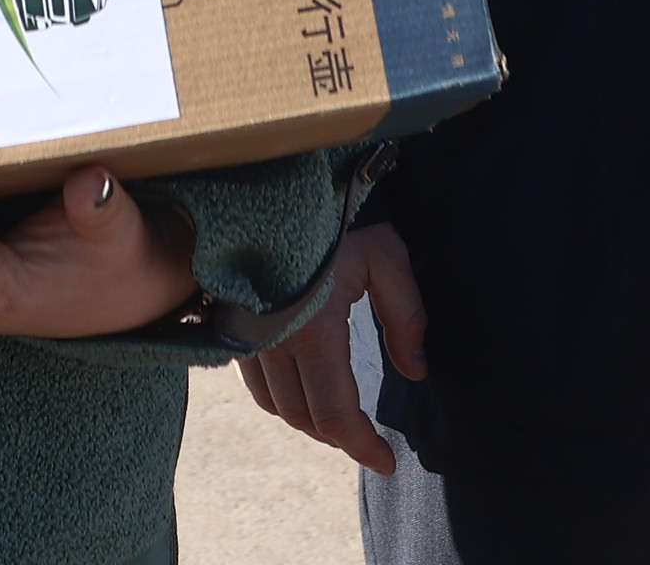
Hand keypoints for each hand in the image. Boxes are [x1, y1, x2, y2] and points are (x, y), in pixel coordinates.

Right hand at [236, 222, 424, 473]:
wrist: (268, 187)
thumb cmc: (335, 221)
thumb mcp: (384, 259)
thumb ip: (406, 317)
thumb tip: (417, 370)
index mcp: (313, 332)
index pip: (337, 416)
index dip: (363, 448)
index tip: (387, 462)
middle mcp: (273, 343)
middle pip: (305, 418)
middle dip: (339, 437)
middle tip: (368, 440)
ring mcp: (247, 336)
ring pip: (276, 406)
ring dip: (309, 422)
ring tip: (340, 421)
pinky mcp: (232, 326)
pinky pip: (255, 383)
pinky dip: (281, 400)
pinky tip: (304, 389)